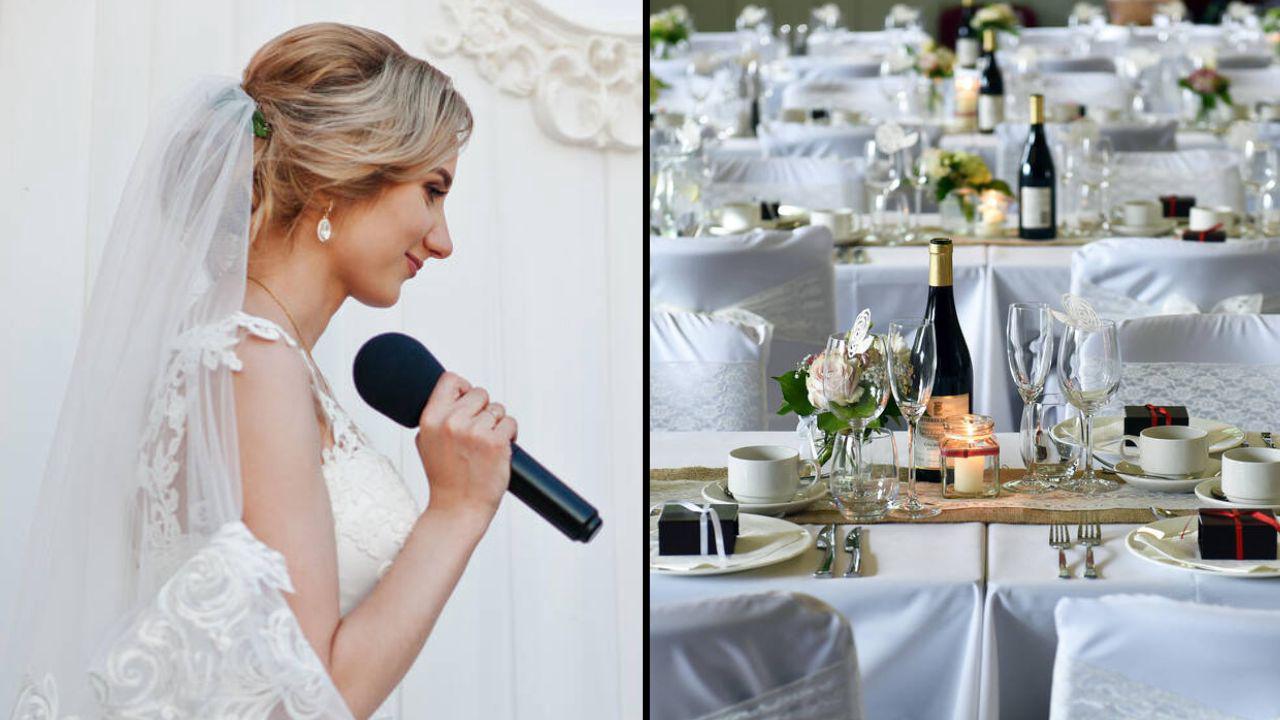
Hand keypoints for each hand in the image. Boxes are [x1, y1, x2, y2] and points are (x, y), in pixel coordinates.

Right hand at [414, 372, 517, 519]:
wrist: (458, 508)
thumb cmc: (445, 477)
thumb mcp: (426, 442)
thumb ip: (438, 416)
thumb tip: (456, 393)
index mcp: (430, 419)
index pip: (450, 379)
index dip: (463, 388)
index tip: (467, 404)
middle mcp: (452, 422)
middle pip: (480, 393)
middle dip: (483, 410)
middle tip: (477, 434)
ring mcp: (475, 432)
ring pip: (497, 409)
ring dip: (497, 425)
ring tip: (485, 446)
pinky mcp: (496, 442)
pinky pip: (510, 423)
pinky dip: (510, 435)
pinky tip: (499, 450)